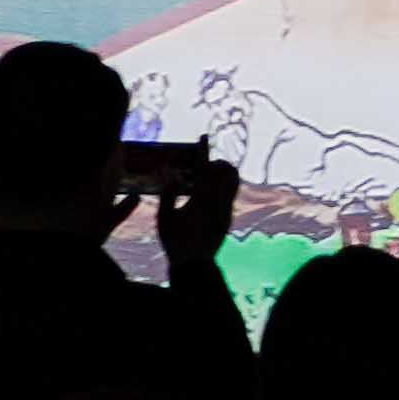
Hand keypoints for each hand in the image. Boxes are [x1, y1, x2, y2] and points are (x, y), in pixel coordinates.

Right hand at [145, 143, 238, 277]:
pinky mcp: (229, 217)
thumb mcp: (165, 217)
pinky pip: (230, 194)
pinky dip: (222, 187)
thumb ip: (168, 194)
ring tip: (208, 179)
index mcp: (202, 198)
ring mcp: (227, 209)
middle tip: (206, 165)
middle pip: (228, 171)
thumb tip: (172, 175)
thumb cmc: (176, 241)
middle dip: (219, 162)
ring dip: (223, 174)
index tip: (204, 136)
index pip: (204, 167)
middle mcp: (219, 200)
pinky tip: (209, 196)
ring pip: (233, 182)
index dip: (203, 150)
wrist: (195, 264)